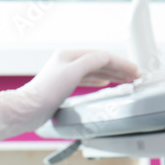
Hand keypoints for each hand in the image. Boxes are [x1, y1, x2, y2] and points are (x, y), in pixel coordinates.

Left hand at [0, 49, 139, 139]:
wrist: (28, 110)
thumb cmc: (46, 92)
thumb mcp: (74, 71)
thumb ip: (93, 62)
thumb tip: (108, 58)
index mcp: (69, 54)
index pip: (102, 55)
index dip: (121, 63)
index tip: (135, 70)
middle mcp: (67, 62)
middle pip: (99, 62)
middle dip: (119, 68)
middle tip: (135, 75)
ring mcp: (65, 74)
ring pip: (94, 71)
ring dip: (112, 74)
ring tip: (126, 79)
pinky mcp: (63, 86)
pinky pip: (87, 79)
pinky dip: (99, 80)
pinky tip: (105, 82)